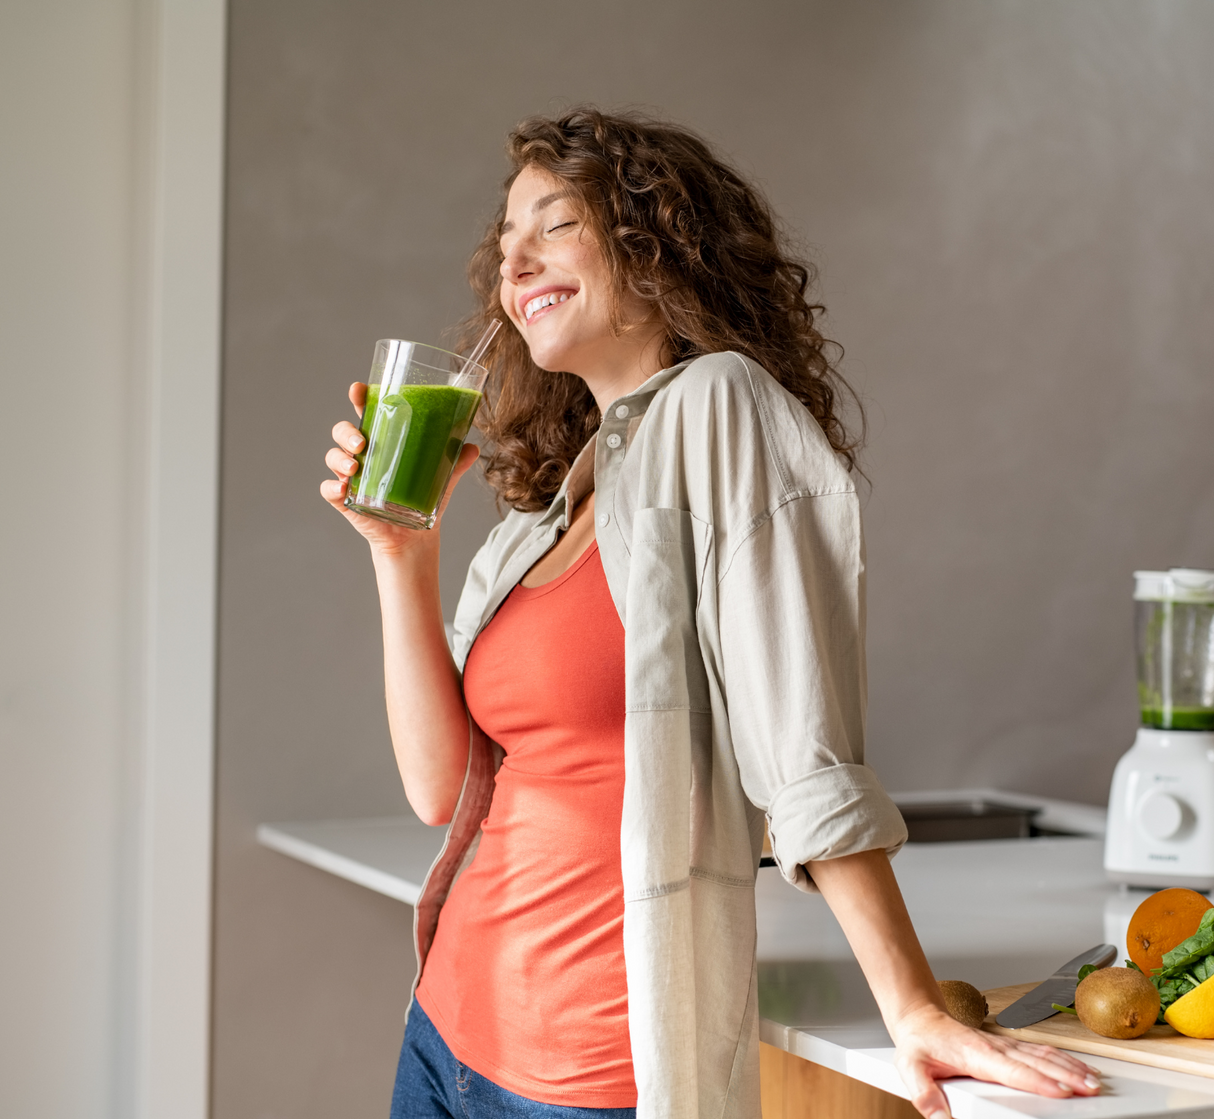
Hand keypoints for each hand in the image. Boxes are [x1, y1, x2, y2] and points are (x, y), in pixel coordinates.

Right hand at [320, 381, 480, 558]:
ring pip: (333, 457)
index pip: (366, 412)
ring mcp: (350, 476)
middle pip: (342, 431)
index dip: (358, 397)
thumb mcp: (441, 477)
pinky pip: (328, 490)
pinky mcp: (345, 500)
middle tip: (362, 443)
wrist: (414, 535)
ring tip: (354, 466)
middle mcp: (362, 454)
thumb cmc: (422, 497)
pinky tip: (342, 488)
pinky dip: (332, 488)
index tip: (358, 389)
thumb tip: (472, 447)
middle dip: (347, 432)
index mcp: (382, 439)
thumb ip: (455, 461)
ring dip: (339, 458)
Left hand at [889, 1003, 1100, 1118]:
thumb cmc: (919, 1043)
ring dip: (1070, 1067)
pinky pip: (1039, 1051)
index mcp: (976, 1055)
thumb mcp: (910, 1068)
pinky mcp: (1007, 1046)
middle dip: (1067, 1076)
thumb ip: (924, 1095)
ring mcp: (1003, 1045)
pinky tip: (1079, 1067)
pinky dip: (1063, 1059)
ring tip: (1094, 1082)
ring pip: (1043, 1055)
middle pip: (1037, 1062)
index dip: (1039, 1081)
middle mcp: (995, 1048)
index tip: (1064, 1091)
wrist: (920, 1018)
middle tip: (1092, 1090)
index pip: (1013, 1069)